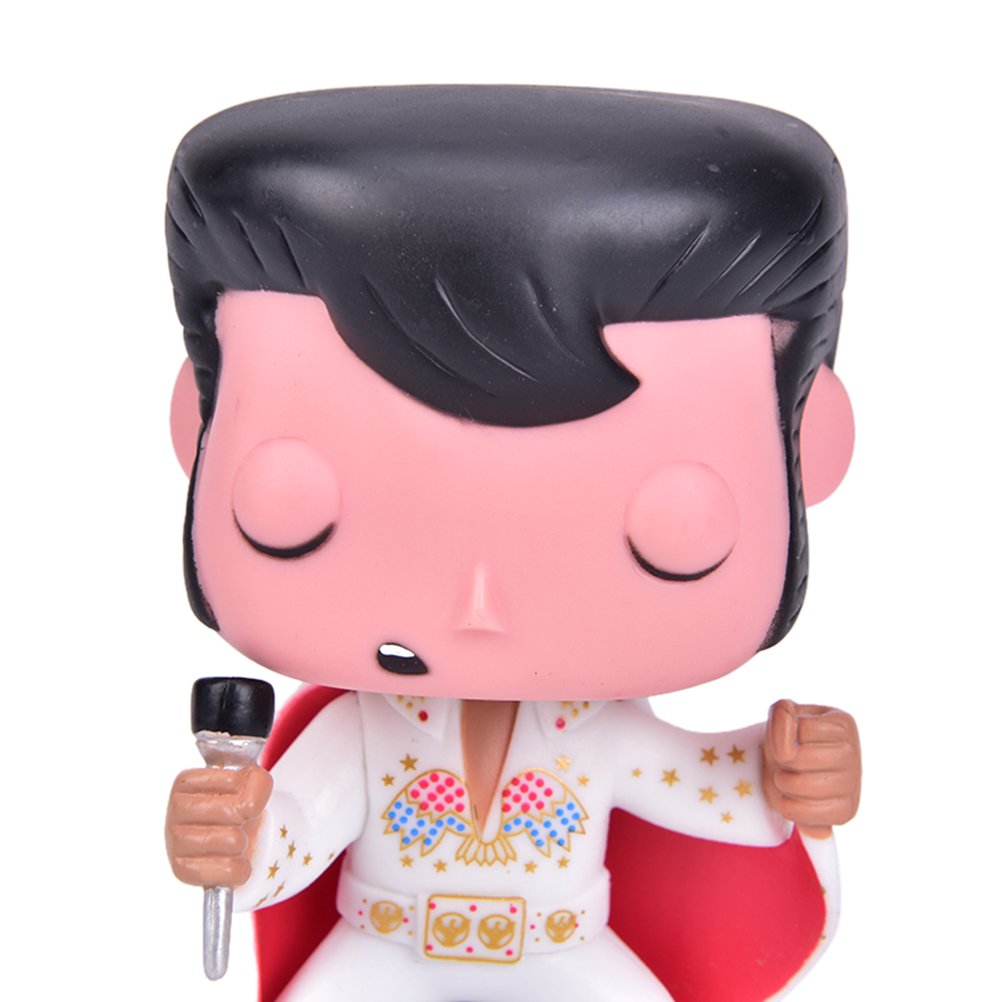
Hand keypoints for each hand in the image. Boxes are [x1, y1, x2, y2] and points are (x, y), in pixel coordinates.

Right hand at [166, 764, 272, 886]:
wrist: (232, 843)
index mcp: (187, 783)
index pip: (232, 781)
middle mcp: (175, 810)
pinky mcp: (181, 870)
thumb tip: (249, 805)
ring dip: (242, 843)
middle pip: (230, 811)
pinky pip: (225, 870)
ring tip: (236, 842)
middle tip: (240, 821)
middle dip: (244, 817)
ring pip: (230, 840)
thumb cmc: (236, 807)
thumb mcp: (252, 785)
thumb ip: (258, 781)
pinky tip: (237, 862)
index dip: (247, 790)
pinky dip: (239, 868)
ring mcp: (174, 841)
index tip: (242, 794)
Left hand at [762, 700, 860, 839]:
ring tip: (785, 780)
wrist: (792, 772)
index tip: (786, 740)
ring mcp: (853, 783)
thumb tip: (789, 738)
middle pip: (800, 759)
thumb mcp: (781, 718)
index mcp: (843, 724)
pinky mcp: (846, 811)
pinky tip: (790, 801)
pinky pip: (811, 813)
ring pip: (803, 785)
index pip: (803, 729)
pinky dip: (790, 808)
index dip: (781, 736)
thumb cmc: (788, 740)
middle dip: (781, 762)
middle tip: (784, 764)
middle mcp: (853, 752)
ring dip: (783, 784)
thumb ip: (782, 713)